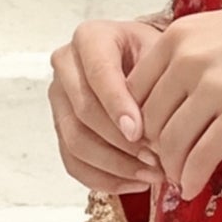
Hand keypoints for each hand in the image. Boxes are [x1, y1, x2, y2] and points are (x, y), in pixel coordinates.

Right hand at [49, 8, 167, 197]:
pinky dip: (105, 179)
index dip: (117, 105)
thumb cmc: (154, 55)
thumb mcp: (162, 53)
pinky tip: (136, 183)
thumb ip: (155, 84)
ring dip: (115, 165)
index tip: (140, 132)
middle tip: (156, 160)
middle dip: (120, 142)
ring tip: (151, 175)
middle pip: (84, 112)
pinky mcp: (61, 128)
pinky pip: (74, 163)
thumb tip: (151, 134)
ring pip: (76, 142)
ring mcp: (59, 99)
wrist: (142, 59)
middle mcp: (66, 66)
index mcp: (90, 38)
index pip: (99, 73)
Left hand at [127, 0, 221, 204]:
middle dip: (151, 149)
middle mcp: (189, 57)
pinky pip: (202, 155)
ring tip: (178, 179)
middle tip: (162, 166)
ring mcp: (215, 85)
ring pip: (170, 142)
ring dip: (170, 168)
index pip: (133, 89)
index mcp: (179, 34)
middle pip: (146, 119)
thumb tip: (166, 97)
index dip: (136, 122)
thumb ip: (189, 56)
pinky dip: (192, 177)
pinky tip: (193, 187)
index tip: (149, 140)